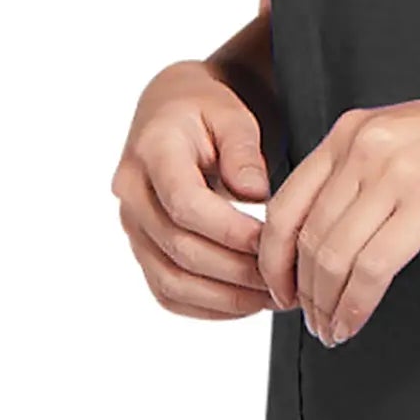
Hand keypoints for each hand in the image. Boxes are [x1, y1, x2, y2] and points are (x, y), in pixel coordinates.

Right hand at [113, 60, 273, 318]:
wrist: (171, 114)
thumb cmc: (207, 112)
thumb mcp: (232, 114)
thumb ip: (242, 150)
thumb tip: (255, 193)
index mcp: (153, 152)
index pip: (185, 204)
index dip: (231, 231)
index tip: (274, 242)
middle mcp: (132, 193)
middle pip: (180, 249)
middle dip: (238, 271)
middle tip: (286, 279)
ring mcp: (134, 226)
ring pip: (171, 281)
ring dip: (225, 298)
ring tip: (273, 297)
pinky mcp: (143, 249)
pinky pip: (167, 292)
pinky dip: (208, 307)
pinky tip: (247, 304)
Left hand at [259, 65, 419, 345]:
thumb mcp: (408, 140)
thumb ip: (365, 173)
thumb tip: (332, 233)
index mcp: (351, 131)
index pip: (285, 204)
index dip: (273, 258)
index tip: (282, 292)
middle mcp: (363, 146)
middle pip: (306, 236)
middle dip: (302, 292)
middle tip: (311, 323)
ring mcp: (396, 171)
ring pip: (335, 255)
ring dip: (326, 305)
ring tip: (333, 331)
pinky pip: (375, 266)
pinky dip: (357, 304)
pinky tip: (356, 322)